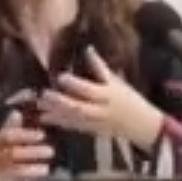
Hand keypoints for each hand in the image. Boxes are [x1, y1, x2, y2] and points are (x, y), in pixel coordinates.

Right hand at [0, 114, 54, 180]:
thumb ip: (4, 131)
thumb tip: (17, 113)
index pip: (6, 136)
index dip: (25, 135)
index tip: (41, 135)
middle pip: (11, 153)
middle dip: (32, 152)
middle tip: (50, 150)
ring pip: (13, 169)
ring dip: (32, 168)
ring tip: (46, 168)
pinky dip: (26, 178)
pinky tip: (37, 176)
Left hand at [35, 49, 169, 152]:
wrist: (141, 125)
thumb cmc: (129, 99)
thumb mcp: (116, 81)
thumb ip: (100, 67)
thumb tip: (88, 48)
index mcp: (109, 95)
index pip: (89, 90)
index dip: (75, 84)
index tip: (61, 76)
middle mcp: (101, 110)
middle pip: (78, 108)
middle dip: (60, 102)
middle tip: (44, 94)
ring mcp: (96, 123)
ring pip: (73, 120)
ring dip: (55, 113)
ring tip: (40, 106)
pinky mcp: (92, 131)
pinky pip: (73, 127)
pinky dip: (60, 122)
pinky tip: (45, 118)